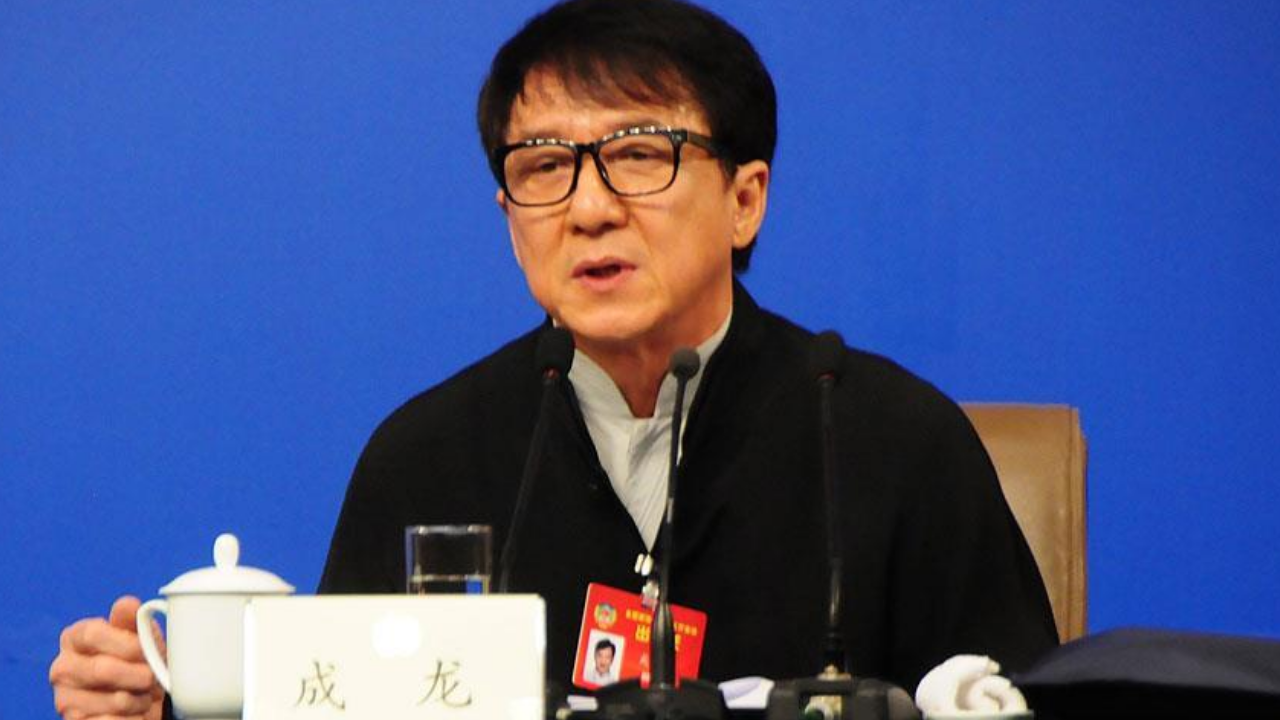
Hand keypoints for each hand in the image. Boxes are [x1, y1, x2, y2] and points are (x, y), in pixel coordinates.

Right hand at [50, 595, 165, 719]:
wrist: (143, 698)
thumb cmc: (141, 660)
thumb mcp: (142, 635)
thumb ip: (133, 619)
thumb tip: (128, 604)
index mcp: (75, 638)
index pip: (94, 633)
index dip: (127, 643)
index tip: (148, 651)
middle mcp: (63, 668)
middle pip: (102, 669)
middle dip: (139, 674)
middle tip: (154, 677)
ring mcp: (65, 699)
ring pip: (112, 700)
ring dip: (139, 699)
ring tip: (145, 694)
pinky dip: (133, 718)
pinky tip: (136, 712)